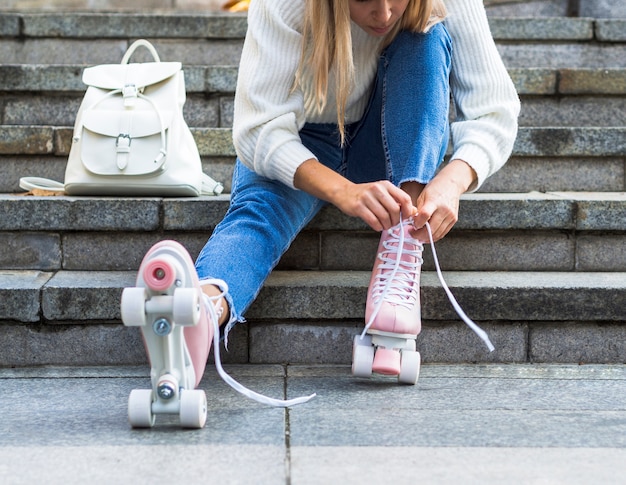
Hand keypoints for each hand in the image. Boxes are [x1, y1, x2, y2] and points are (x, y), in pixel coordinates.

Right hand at [294, 159, 415, 231]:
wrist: (344, 192)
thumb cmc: (366, 195)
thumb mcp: (383, 193)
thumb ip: (397, 201)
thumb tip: (413, 211)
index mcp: (386, 185)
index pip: (404, 198)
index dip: (408, 211)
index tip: (405, 217)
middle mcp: (377, 189)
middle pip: (395, 209)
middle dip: (396, 221)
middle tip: (393, 224)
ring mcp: (367, 198)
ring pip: (384, 217)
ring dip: (387, 225)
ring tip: (385, 226)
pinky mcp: (358, 207)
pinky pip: (373, 221)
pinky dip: (378, 227)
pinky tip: (377, 226)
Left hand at [409, 159, 475, 241]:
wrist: (452, 184)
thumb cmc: (436, 188)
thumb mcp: (423, 196)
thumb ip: (418, 210)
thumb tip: (412, 223)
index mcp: (434, 201)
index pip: (425, 215)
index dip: (417, 223)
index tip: (412, 225)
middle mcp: (444, 210)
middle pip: (431, 229)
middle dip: (419, 235)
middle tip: (412, 233)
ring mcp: (450, 216)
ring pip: (437, 234)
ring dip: (426, 238)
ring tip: (419, 235)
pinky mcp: (454, 220)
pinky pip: (443, 233)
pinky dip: (434, 236)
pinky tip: (427, 235)